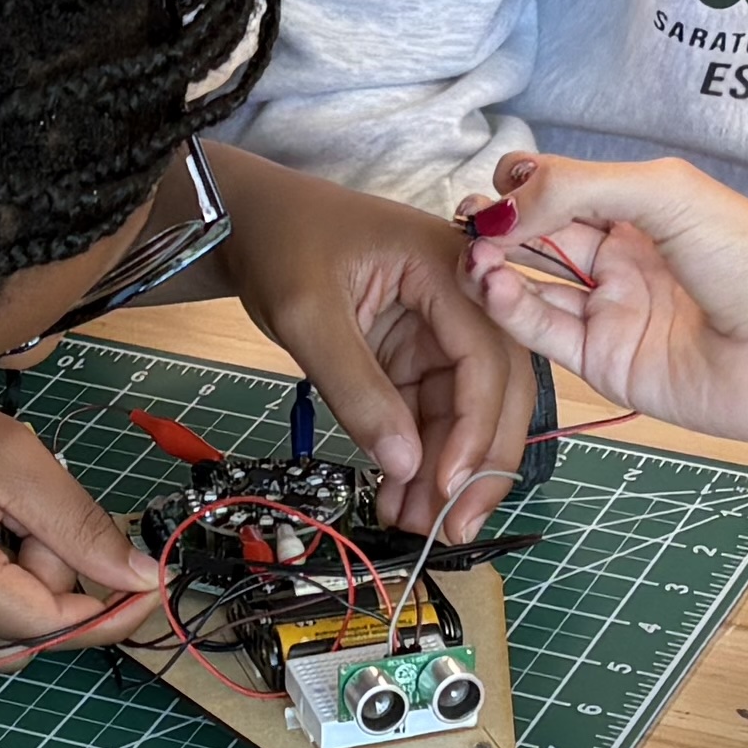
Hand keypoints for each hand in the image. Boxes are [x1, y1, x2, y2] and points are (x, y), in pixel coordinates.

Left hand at [207, 152, 545, 541]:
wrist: (249, 220)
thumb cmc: (281, 241)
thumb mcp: (308, 314)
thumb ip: (357, 389)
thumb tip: (405, 465)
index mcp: (450, 266)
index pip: (486, 357)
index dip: (476, 427)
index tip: (448, 484)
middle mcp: (464, 297)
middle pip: (498, 389)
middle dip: (480, 462)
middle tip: (452, 528)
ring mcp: (442, 329)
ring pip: (468, 411)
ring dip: (449, 472)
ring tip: (415, 525)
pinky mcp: (417, 354)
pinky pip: (434, 413)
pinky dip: (421, 458)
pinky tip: (400, 499)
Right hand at [459, 152, 747, 462]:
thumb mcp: (668, 194)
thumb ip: (579, 188)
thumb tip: (502, 205)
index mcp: (647, 208)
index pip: (564, 187)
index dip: (524, 184)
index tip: (498, 185)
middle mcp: (627, 257)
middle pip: (541, 233)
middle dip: (499, 224)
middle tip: (467, 222)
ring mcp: (616, 310)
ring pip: (534, 284)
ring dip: (496, 266)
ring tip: (474, 256)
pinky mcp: (609, 363)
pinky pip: (546, 332)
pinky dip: (512, 309)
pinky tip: (494, 286)